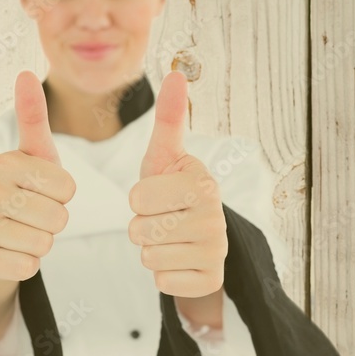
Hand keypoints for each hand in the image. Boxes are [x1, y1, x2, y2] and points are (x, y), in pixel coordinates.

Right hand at [0, 71, 75, 283]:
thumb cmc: (25, 194)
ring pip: (43, 242)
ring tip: (25, 233)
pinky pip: (26, 266)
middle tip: (36, 217)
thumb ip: (34, 117)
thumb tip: (25, 71)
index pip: (67, 187)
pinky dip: (28, 264)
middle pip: (56, 216)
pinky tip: (14, 254)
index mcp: (3, 162)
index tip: (46, 192)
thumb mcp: (37, 156)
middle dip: (55, 222)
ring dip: (43, 243)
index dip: (66, 196)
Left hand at [127, 70, 227, 298]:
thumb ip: (168, 119)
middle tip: (162, 220)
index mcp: (202, 184)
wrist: (197, 240)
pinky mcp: (210, 280)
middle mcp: (215, 218)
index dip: (138, 198)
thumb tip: (176, 72)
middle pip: (140, 230)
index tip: (157, 195)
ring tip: (169, 239)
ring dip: (151, 251)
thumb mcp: (166, 157)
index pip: (138, 198)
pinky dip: (164, 274)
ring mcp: (216, 252)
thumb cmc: (172, 192)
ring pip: (148, 258)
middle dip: (142, 227)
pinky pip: (162, 282)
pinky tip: (178, 260)